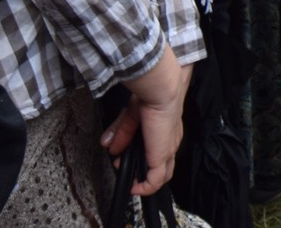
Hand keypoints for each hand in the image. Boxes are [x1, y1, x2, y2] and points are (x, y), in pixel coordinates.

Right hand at [110, 47, 185, 194]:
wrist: (162, 91)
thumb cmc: (151, 95)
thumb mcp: (132, 117)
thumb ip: (122, 133)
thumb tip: (110, 147)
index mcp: (165, 131)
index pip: (157, 151)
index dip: (140, 158)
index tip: (122, 158)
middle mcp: (170, 142)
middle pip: (162, 166)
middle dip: (140, 170)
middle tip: (122, 167)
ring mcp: (168, 150)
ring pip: (162, 175)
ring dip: (142, 180)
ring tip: (128, 180)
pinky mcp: (162, 156)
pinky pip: (155, 180)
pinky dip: (145, 187)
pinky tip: (134, 189)